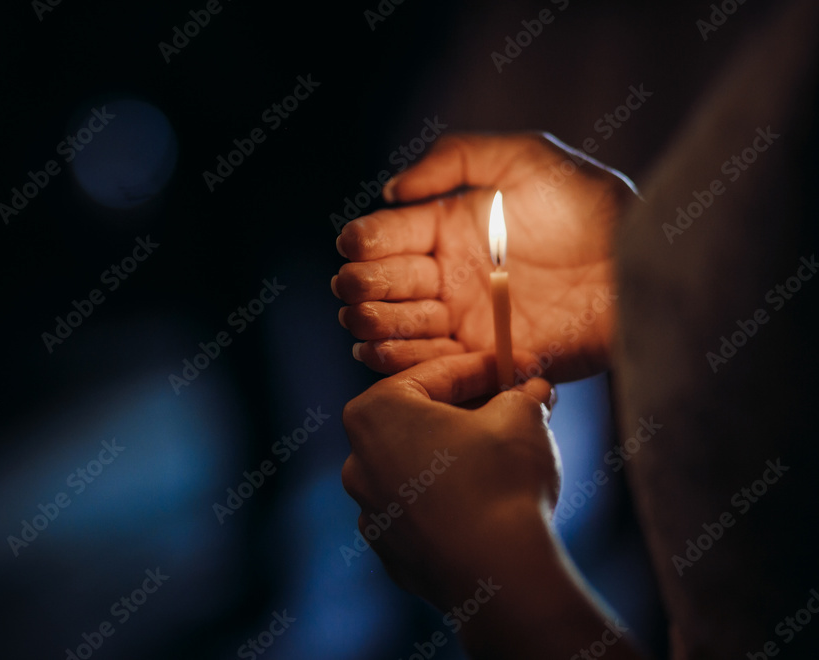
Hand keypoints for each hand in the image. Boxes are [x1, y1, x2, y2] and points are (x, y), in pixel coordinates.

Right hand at [332, 132, 637, 382]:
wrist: (642, 267)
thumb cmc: (592, 206)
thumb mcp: (527, 158)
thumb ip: (456, 157)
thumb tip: (392, 190)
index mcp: (451, 227)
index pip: (386, 236)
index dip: (362, 241)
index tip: (355, 244)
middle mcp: (450, 276)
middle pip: (380, 285)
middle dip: (359, 285)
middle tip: (356, 285)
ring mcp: (465, 321)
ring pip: (394, 328)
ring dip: (371, 324)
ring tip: (365, 318)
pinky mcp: (486, 360)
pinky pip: (430, 368)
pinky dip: (398, 364)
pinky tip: (380, 352)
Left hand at [340, 351, 558, 610]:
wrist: (500, 575)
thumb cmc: (502, 480)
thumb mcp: (521, 415)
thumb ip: (523, 394)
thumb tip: (535, 389)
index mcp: (374, 413)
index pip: (437, 375)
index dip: (485, 368)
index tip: (518, 368)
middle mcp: (358, 460)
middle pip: (423, 420)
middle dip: (471, 410)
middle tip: (516, 406)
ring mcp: (371, 510)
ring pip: (421, 467)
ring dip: (460, 456)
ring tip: (508, 455)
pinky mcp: (391, 551)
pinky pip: (424, 511)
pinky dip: (453, 501)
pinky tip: (490, 503)